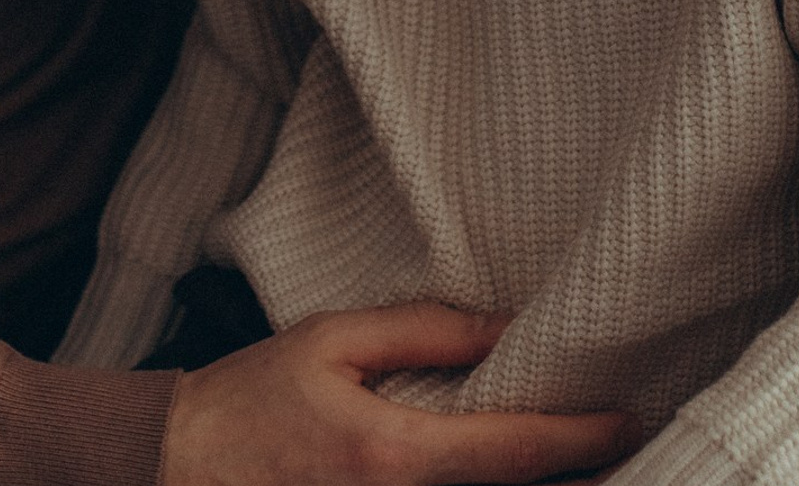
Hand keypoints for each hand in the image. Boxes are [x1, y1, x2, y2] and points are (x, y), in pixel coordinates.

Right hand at [158, 300, 640, 484]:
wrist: (171, 471)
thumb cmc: (247, 401)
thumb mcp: (330, 342)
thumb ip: (421, 331)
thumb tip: (502, 327)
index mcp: (393, 458)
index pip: (514, 453)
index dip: (581, 437)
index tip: (627, 418)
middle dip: (573, 480)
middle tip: (624, 451)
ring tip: (582, 468)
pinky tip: (507, 479)